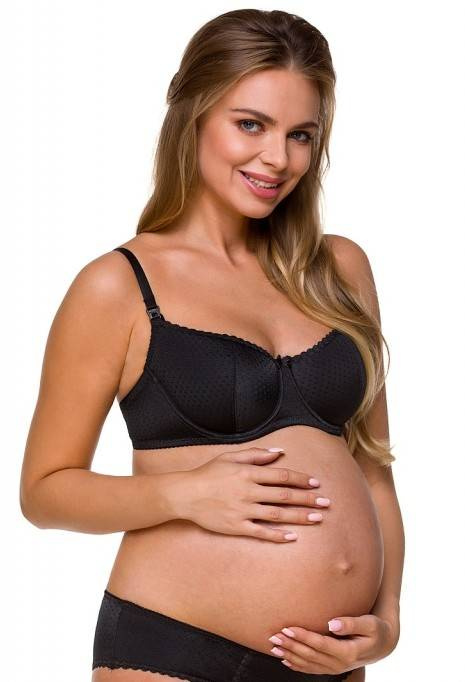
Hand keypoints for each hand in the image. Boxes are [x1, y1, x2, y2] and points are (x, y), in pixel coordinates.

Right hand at [170, 446, 328, 541]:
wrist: (185, 494)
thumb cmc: (208, 473)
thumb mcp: (230, 457)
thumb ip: (256, 455)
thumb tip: (279, 452)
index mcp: (249, 473)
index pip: (282, 476)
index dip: (301, 479)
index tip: (316, 483)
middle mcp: (249, 491)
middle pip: (284, 496)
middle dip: (307, 499)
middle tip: (326, 503)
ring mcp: (243, 510)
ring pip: (277, 515)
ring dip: (299, 517)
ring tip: (317, 519)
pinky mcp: (236, 526)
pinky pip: (261, 532)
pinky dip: (277, 535)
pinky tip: (292, 537)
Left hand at [267, 613, 398, 674]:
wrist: (381, 644)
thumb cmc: (375, 629)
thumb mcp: (369, 623)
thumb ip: (351, 623)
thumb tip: (332, 623)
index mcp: (348, 652)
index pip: (320, 644)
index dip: (303, 637)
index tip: (287, 628)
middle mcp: (339, 664)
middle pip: (310, 655)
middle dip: (290, 646)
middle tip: (273, 636)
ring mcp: (335, 668)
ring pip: (308, 664)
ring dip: (289, 655)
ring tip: (273, 646)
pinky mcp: (331, 668)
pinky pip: (311, 669)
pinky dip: (297, 665)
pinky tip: (285, 660)